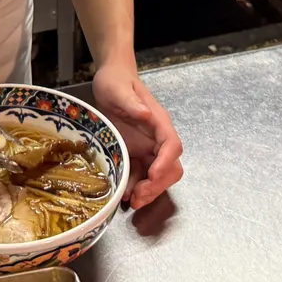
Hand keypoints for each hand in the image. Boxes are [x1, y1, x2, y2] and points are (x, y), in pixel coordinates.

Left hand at [92, 62, 181, 209]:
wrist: (109, 81)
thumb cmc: (115, 82)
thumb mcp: (117, 89)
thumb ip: (131, 102)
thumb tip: (147, 114)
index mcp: (158, 122)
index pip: (172, 146)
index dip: (165, 162)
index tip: (152, 174)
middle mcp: (157, 138)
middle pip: (170, 167)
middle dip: (157, 184)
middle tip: (138, 196)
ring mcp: (147, 148)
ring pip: (158, 177)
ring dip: (148, 191)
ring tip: (130, 200)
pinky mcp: (136, 154)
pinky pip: (142, 176)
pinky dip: (136, 188)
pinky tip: (124, 194)